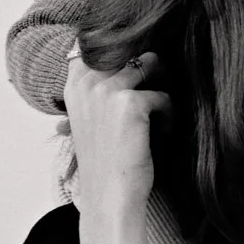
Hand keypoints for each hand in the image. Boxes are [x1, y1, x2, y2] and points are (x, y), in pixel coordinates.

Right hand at [64, 49, 169, 243]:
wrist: (110, 196)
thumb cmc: (107, 160)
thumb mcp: (92, 119)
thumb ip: (100, 89)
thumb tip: (129, 58)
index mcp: (74, 86)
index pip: (97, 46)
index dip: (123, 54)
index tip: (137, 76)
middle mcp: (86, 83)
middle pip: (129, 51)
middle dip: (149, 68)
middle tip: (155, 97)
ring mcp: (107, 90)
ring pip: (149, 65)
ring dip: (161, 86)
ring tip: (160, 116)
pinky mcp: (130, 102)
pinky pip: (163, 95)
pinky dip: (170, 114)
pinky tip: (164, 133)